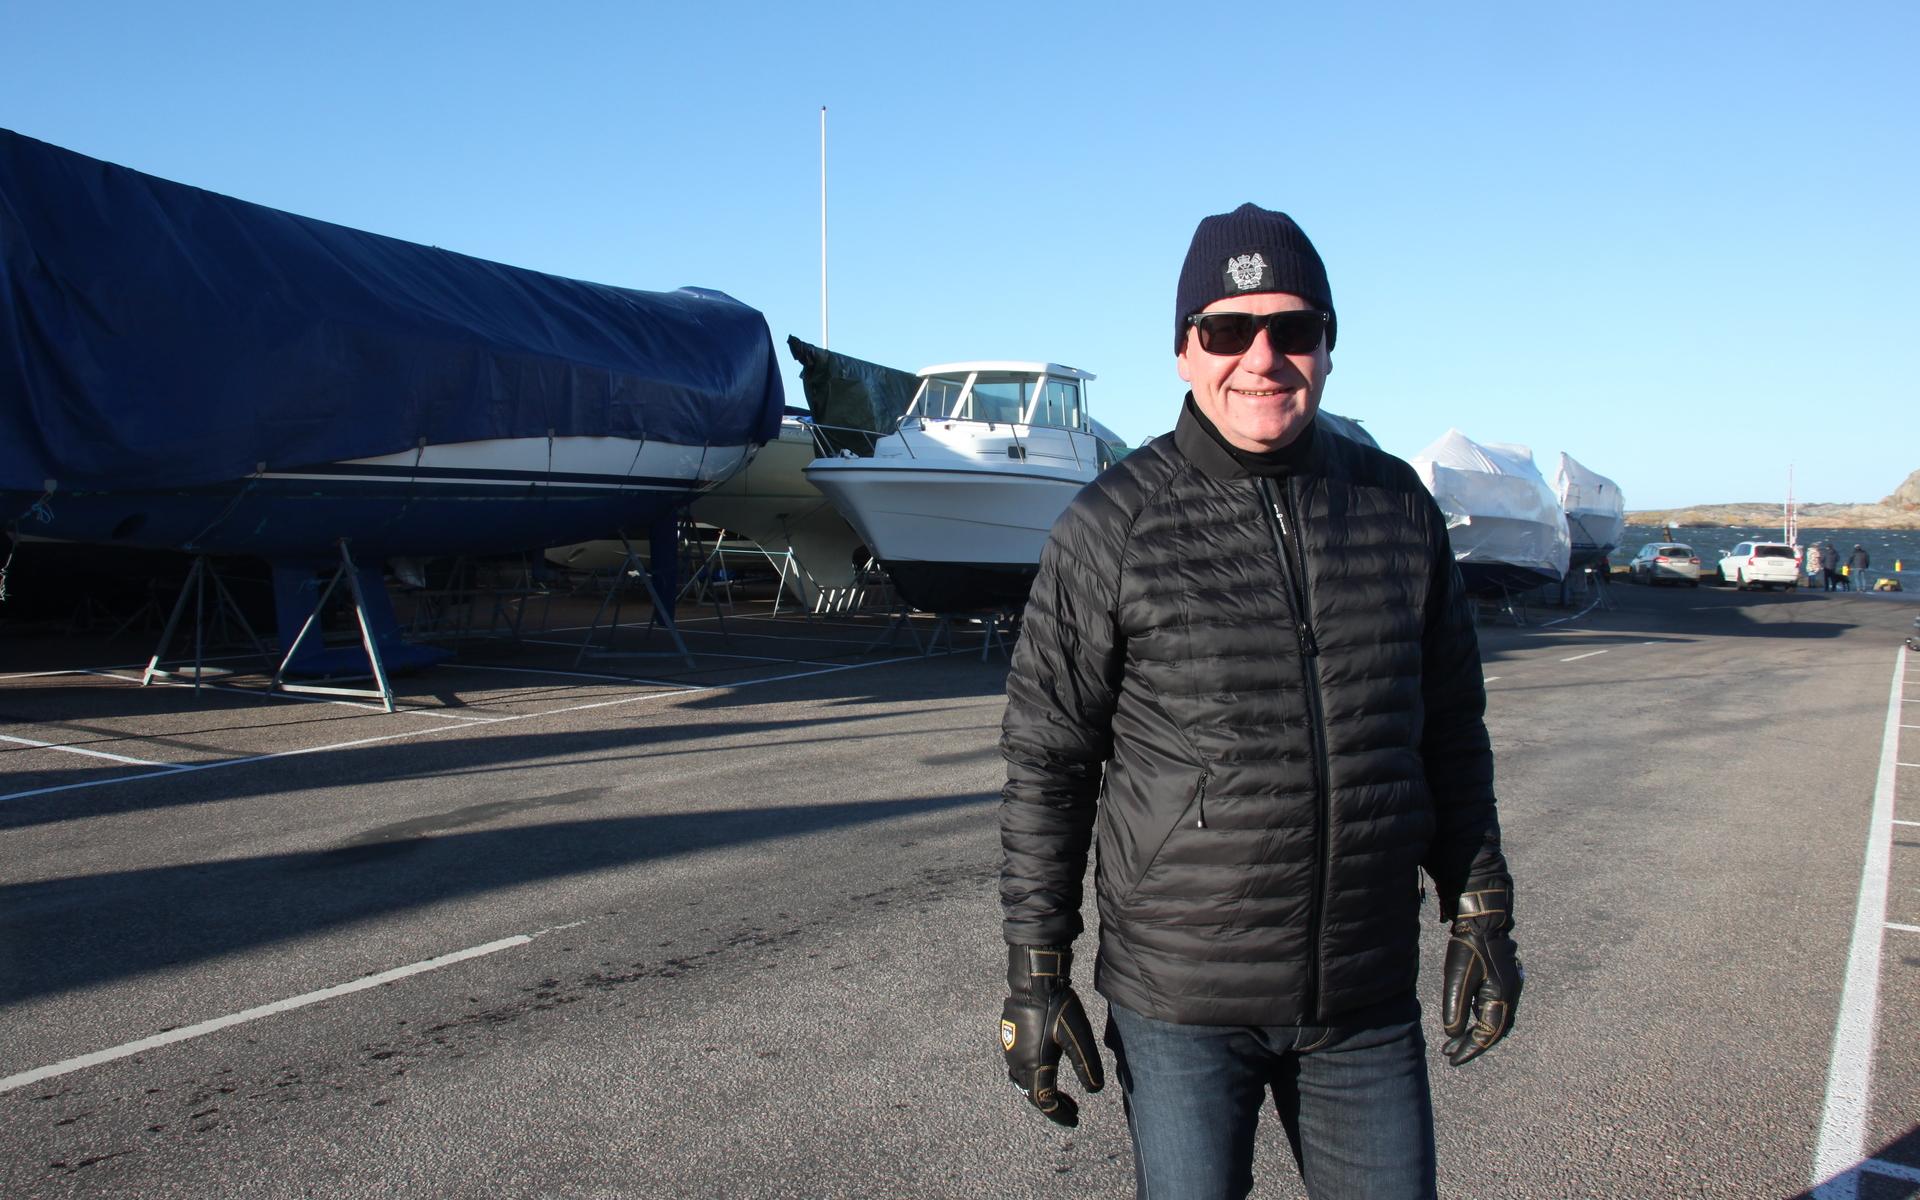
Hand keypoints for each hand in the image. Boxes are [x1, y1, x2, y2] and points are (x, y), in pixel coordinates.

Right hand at [1000, 945, 1102, 1125]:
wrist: (1033, 980)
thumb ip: (1087, 1066)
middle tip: (1072, 1108)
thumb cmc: (1057, 1007)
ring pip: (1025, 1081)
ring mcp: (1011, 1050)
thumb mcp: (1078, 1037)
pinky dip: (1034, 1076)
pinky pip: (1019, 1068)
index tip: (1075, 1120)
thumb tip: (1094, 1090)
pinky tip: (1046, 1067)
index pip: (1045, 1101)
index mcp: (1035, 1065)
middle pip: (1033, 1094)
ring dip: (1042, 1090)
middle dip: (1053, 1104)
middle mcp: (1019, 1062)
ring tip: (1060, 1092)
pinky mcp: (1009, 1038)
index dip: (1060, 1114)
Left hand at [1440, 876, 1522, 1065]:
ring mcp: (1508, 988)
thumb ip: (1456, 1007)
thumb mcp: (1457, 978)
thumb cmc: (1470, 946)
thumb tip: (1453, 1034)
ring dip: (1474, 1032)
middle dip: (1472, 1044)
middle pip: (1492, 1030)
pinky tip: (1465, 1020)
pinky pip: (1492, 1008)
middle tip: (1450, 1054)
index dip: (1471, 1049)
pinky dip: (1478, 1018)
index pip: (1487, 1034)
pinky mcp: (1502, 980)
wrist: (1483, 919)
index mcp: (1501, 998)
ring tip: (1453, 1042)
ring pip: (1492, 1019)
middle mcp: (1509, 996)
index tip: (1453, 1060)